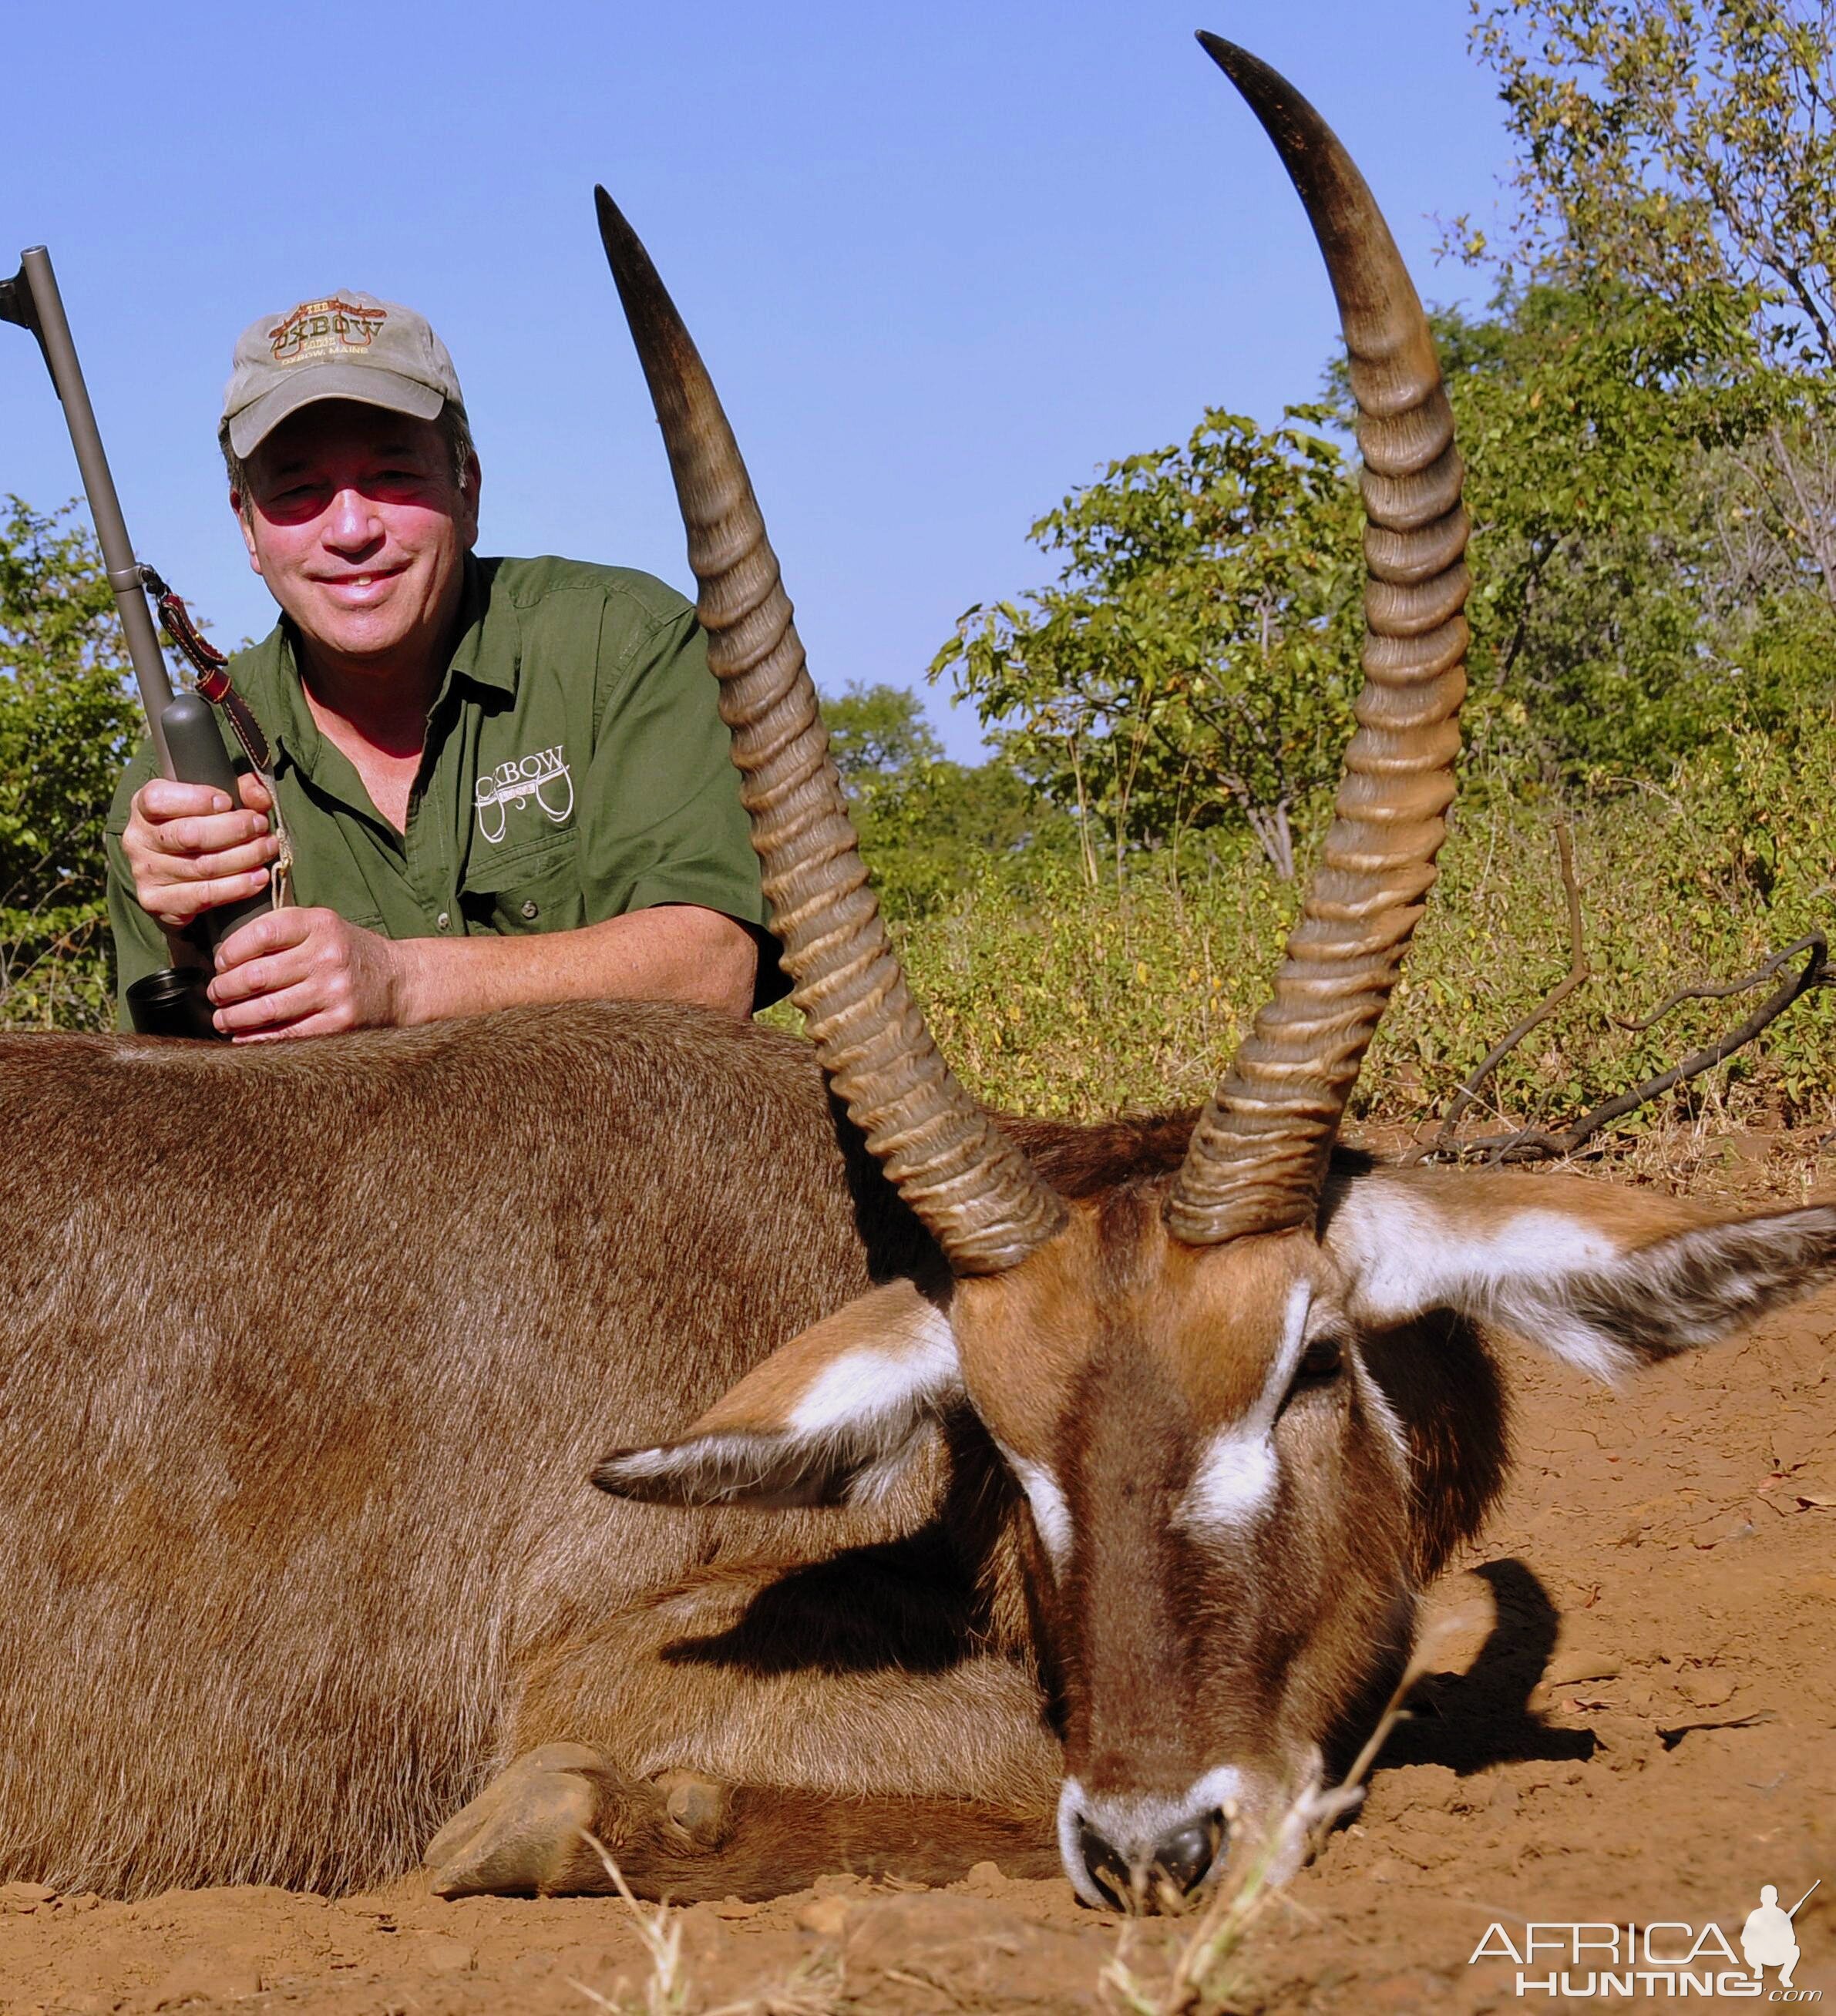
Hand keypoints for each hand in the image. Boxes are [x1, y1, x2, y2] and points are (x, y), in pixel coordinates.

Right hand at [122, 773, 279, 930]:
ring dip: (245, 857)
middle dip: (235, 829)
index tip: (227, 801)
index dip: (196, 799)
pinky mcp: (156, 901)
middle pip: (189, 835)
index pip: (158, 799)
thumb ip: (241, 790)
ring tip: (268, 849)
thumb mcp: (217, 801)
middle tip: (261, 826)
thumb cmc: (203, 826)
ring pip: (203, 867)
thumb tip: (260, 797)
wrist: (181, 877)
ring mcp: (145, 873)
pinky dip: (236, 887)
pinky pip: (203, 896)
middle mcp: (138, 839)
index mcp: (143, 806)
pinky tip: (257, 879)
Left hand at [207, 907, 404, 1040]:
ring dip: (234, 1017)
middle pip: (256, 975)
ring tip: (223, 1018)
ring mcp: (335, 991)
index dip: (230, 952)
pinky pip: (286, 1035)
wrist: (400, 982)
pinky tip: (244, 1037)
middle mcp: (328, 956)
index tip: (221, 964)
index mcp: (320, 925)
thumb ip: (281, 930)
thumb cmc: (347, 953)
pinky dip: (257, 1039)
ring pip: (265, 1009)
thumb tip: (226, 958)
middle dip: (224, 989)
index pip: (260, 934)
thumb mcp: (322, 926)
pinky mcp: (339, 1023)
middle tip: (216, 995)